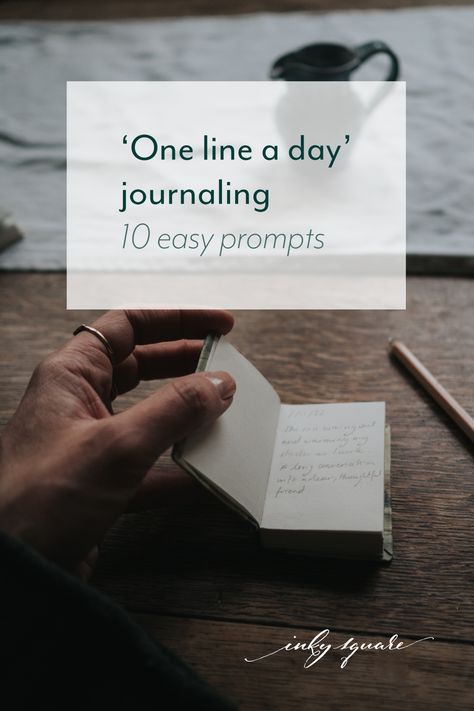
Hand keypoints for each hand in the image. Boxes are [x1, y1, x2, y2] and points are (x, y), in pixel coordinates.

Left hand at [0, 309, 234, 576]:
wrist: (12, 574)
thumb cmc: (43, 500)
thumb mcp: (118, 447)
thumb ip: (174, 410)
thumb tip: (220, 384)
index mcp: (71, 375)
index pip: (128, 326)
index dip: (177, 320)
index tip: (221, 326)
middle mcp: (78, 403)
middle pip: (140, 366)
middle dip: (184, 363)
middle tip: (226, 368)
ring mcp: (88, 444)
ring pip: (146, 416)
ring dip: (184, 415)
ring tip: (224, 414)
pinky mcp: (97, 484)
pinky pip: (146, 466)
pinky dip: (176, 468)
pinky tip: (205, 476)